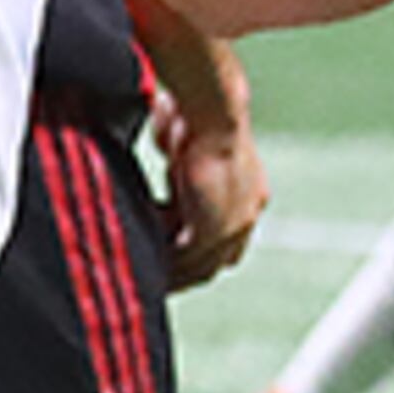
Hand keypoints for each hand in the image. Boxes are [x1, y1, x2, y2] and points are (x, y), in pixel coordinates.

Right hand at [155, 77, 267, 288]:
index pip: (226, 235)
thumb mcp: (185, 146)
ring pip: (202, 266)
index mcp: (248, 192)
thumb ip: (176, 161)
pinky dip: (166, 266)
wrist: (212, 113)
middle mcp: (248, 211)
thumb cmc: (195, 115)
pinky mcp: (216, 230)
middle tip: (158, 275)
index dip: (198, 247)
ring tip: (148, 279)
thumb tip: (158, 146)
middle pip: (218, 259)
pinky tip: (145, 268)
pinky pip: (187, 260)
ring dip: (174, 273)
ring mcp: (235, 224)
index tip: (169, 249)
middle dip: (188, 268)